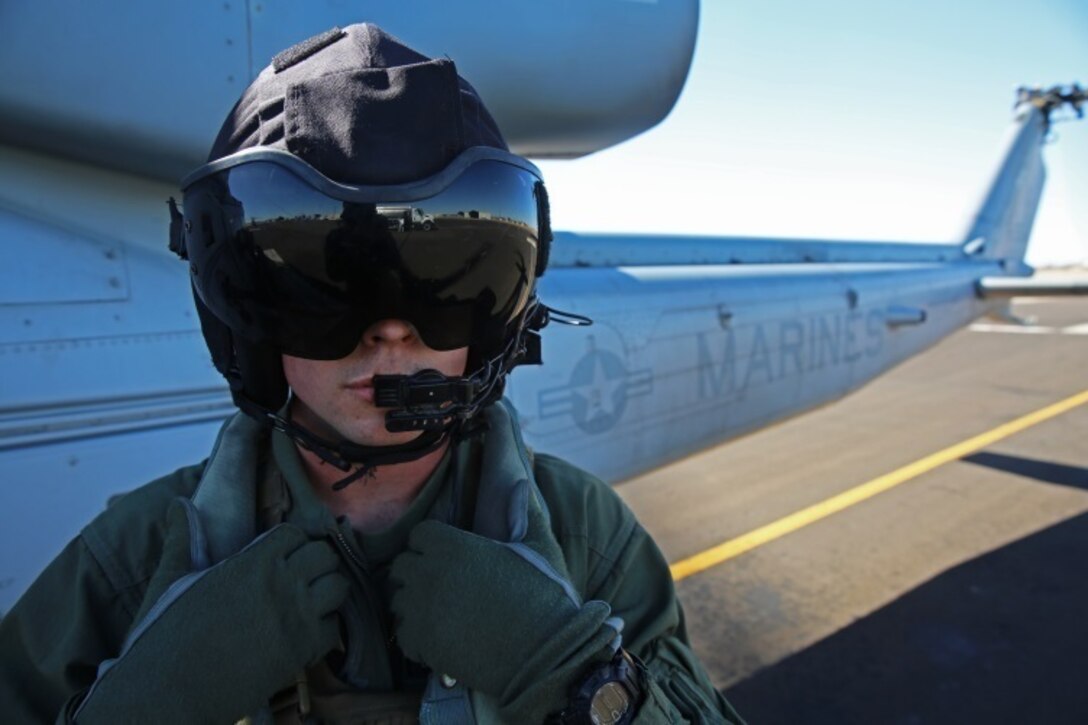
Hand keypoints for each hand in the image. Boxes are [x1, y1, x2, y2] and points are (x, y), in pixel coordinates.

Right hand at [73, 500, 349, 723]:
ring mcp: (296, 617)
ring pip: (339, 587)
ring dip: (327, 591)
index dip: (290, 542)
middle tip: (300, 575)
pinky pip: (335, 629)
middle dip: (315, 562)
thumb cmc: (164, 636)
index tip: (282, 554)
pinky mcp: (302, 652)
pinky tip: (305, 633)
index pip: (294, 533)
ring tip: (309, 600)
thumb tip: (179, 505)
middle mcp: (281, 584)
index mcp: (252, 563)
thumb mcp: (170, 582)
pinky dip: (325, 629)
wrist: (168, 692)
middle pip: (324, 555)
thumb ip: (183, 540)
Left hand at [390, 520, 618, 719]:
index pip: (419, 535)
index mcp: (454, 546)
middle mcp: (430, 574)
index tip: (449, 556)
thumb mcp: (538, 547)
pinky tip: (439, 638)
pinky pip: (402, 634)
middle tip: (443, 585)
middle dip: (418, 572)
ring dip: (414, 605)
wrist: (545, 653)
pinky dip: (416, 637)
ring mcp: (422, 611)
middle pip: (402, 566)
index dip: (433, 544)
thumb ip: (521, 512)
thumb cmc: (544, 596)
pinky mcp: (422, 644)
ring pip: (398, 601)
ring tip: (440, 613)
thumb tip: (518, 482)